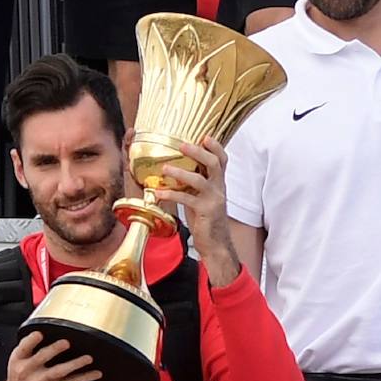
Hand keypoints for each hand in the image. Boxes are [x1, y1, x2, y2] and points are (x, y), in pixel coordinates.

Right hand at [0, 332, 100, 380]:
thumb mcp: (17, 362)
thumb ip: (29, 349)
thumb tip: (48, 331)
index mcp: (18, 359)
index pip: (24, 347)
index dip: (31, 340)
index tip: (40, 334)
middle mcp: (28, 371)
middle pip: (41, 358)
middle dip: (54, 350)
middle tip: (66, 343)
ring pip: (59, 371)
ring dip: (74, 364)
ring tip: (87, 358)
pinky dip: (84, 376)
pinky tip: (95, 373)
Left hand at [153, 136, 239, 286]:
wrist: (216, 244)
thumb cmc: (206, 220)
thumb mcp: (202, 198)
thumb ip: (195, 184)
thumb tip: (177, 169)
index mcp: (218, 183)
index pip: (222, 159)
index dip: (215, 146)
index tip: (204, 136)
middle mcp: (219, 188)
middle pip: (213, 163)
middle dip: (198, 152)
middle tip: (182, 145)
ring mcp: (214, 200)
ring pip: (199, 180)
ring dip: (180, 172)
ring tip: (164, 168)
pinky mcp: (205, 212)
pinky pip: (187, 199)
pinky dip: (172, 194)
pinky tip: (159, 194)